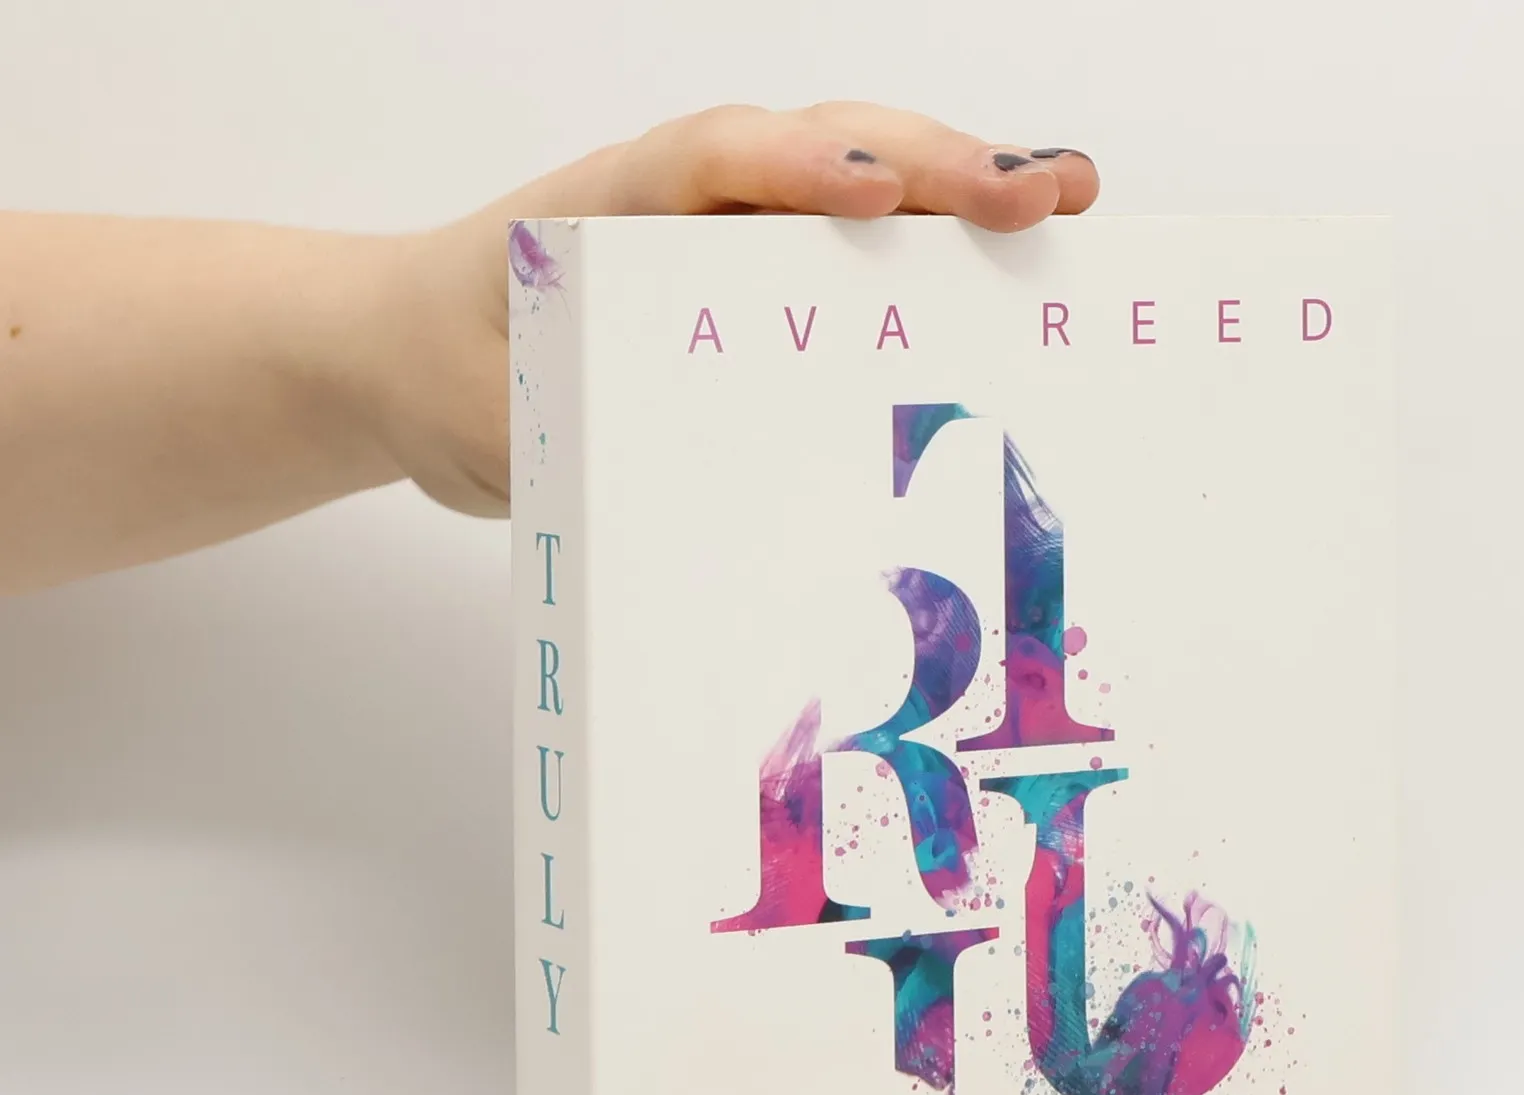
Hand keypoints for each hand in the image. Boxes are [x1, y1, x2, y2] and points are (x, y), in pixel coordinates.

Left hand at [379, 105, 1100, 516]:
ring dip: (967, 199)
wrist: (415, 363)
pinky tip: (1019, 285)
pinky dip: (941, 268)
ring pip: (867, 194)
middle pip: (828, 153)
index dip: (798, 167)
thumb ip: (563, 427)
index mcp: (611, 207)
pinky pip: (862, 267)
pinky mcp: (763, 292)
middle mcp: (691, 205)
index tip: (874, 196)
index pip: (712, 162)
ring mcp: (736, 239)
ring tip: (1069, 211)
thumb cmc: (443, 367)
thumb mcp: (482, 411)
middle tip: (1041, 200)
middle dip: (938, 169)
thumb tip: (682, 474)